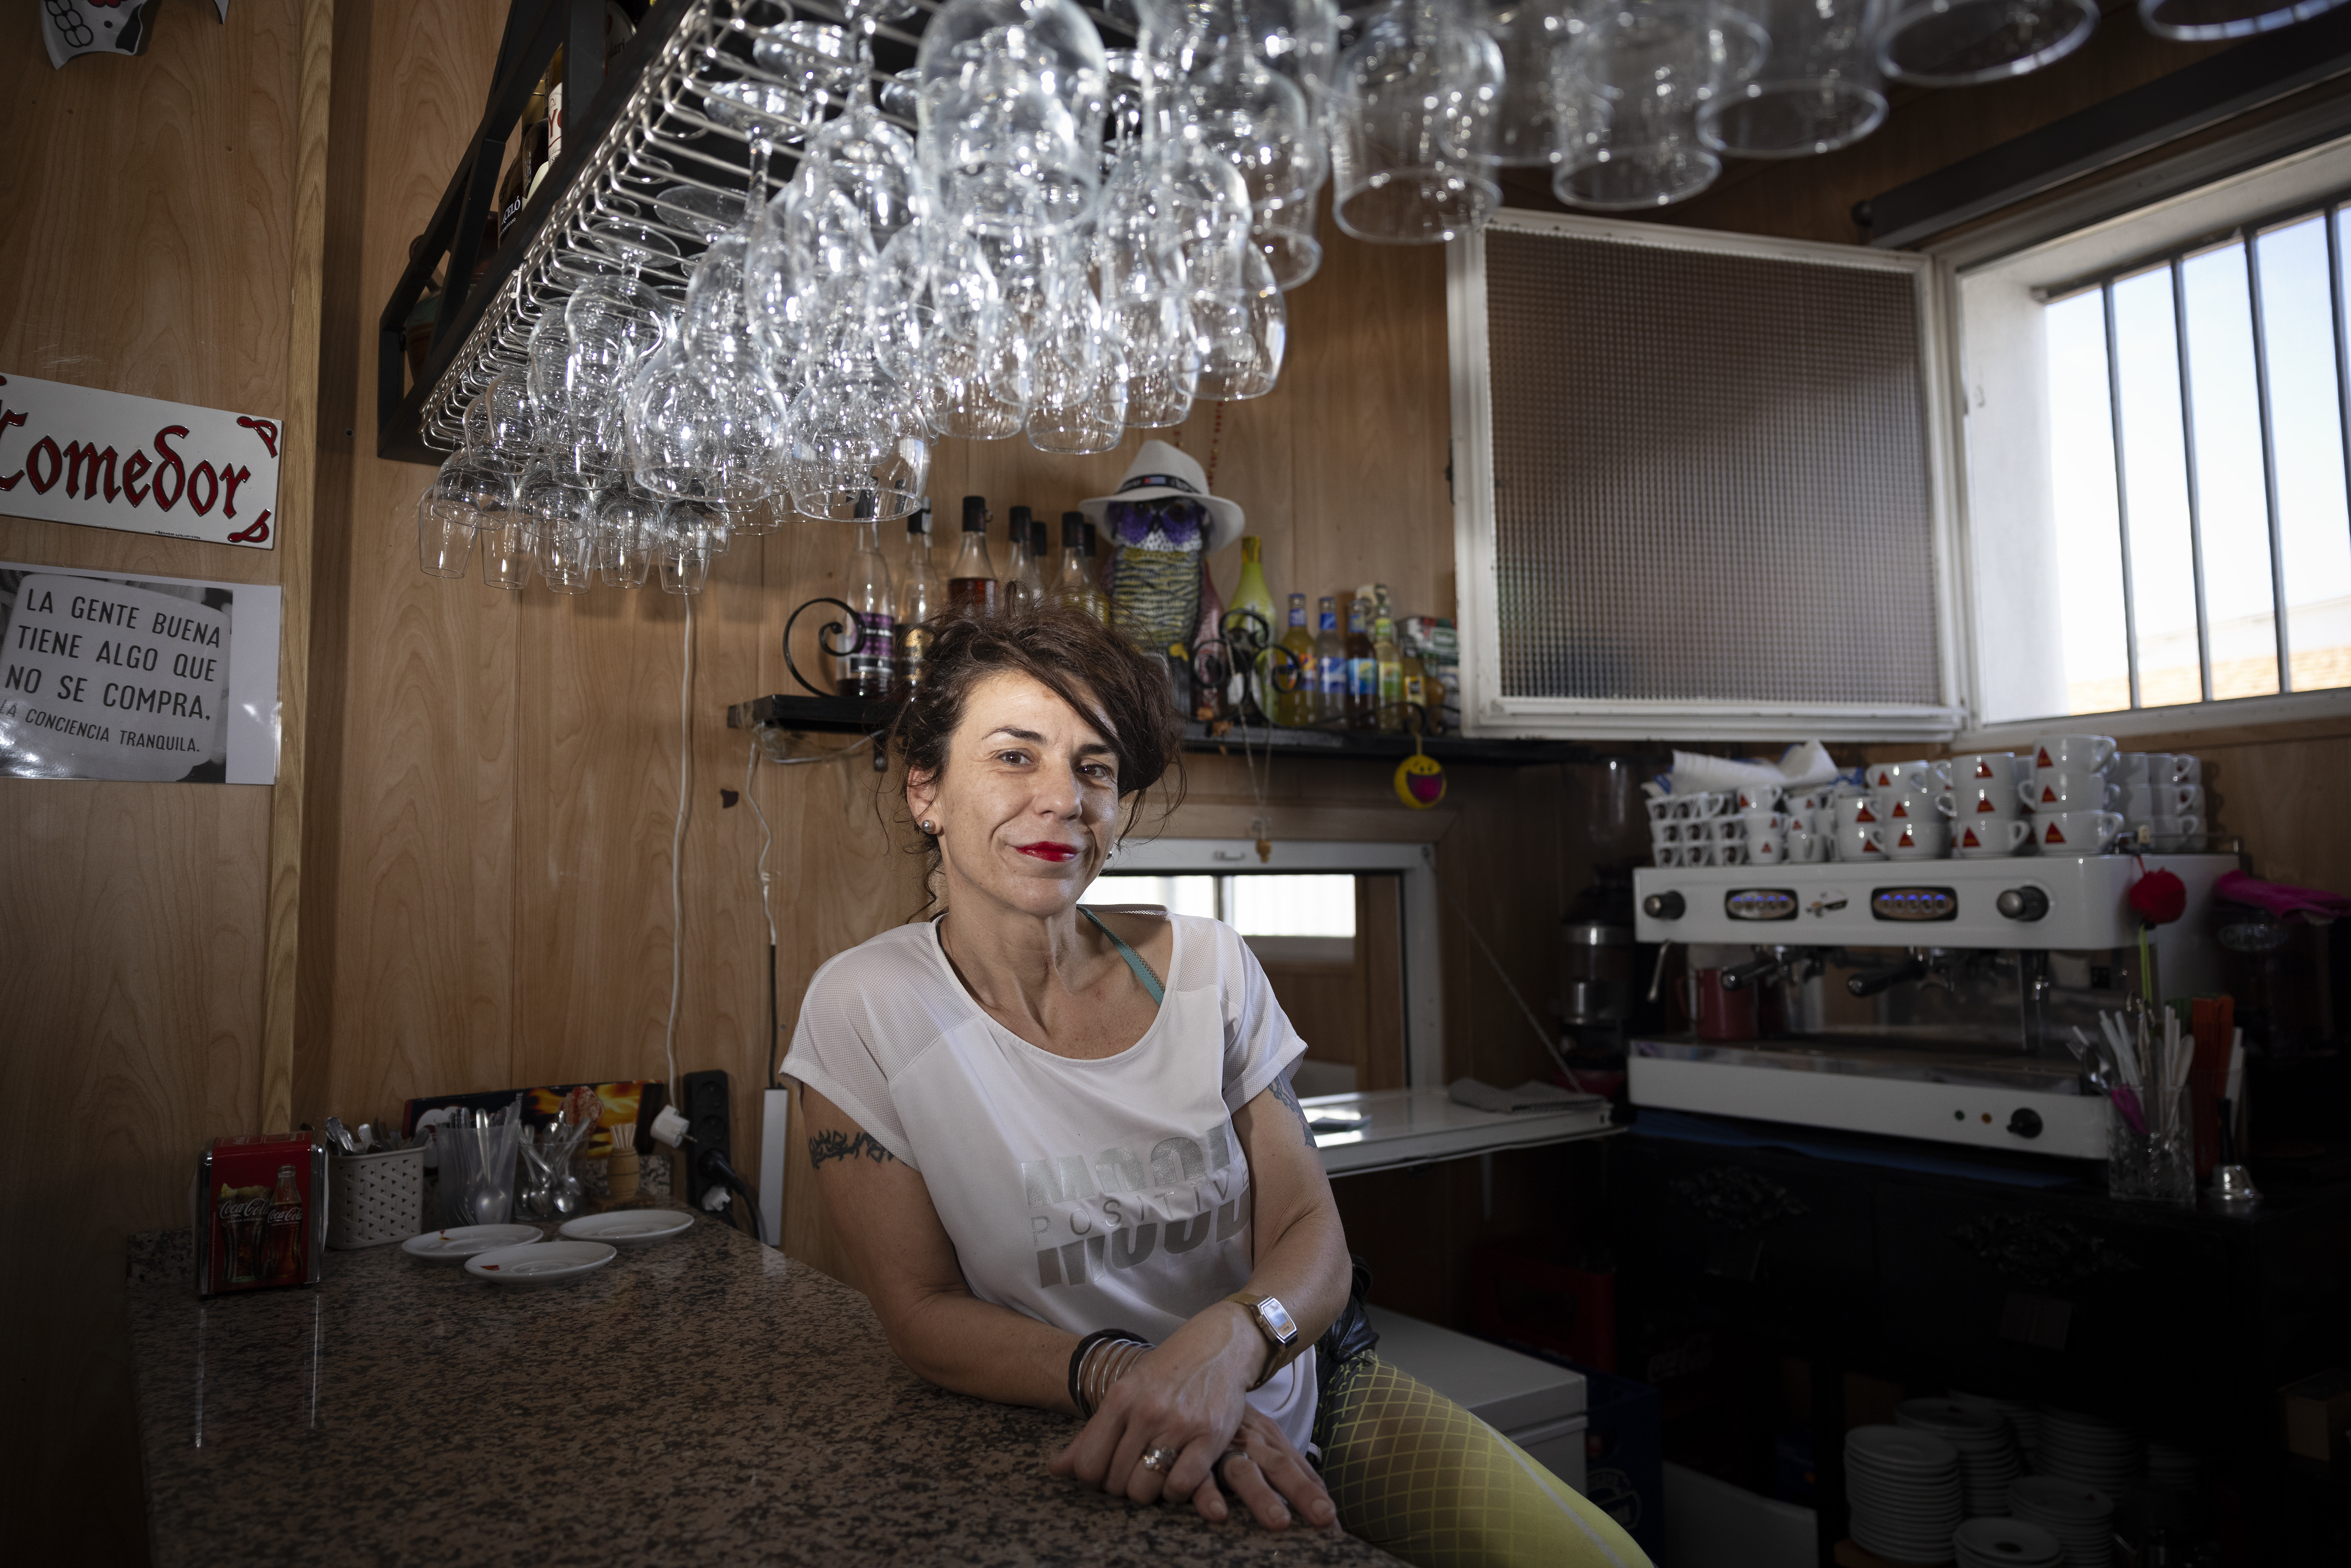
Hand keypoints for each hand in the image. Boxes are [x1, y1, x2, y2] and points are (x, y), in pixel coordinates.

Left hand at [1048, 1304, 1255, 1507]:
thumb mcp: (1126, 1392)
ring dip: (1149, 1492)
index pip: (1087, 1464)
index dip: (1094, 1479)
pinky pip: (1180, 1486)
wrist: (1219, 1345)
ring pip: (1144, 1489)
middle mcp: (1145, 1411)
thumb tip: (1055, 1470)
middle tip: (1136, 1472)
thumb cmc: (1168, 1372)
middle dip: (1122, 1486)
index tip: (1108, 1472)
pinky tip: (1179, 1475)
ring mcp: (1178, 1424)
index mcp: (1119, 1398)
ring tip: (1157, 1475)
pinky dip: (1176, 1492)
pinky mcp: (1210, 1436)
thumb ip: (1091, 1434)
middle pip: (1115, 1481)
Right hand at [1187, 1403, 1336, 1532]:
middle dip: (1301, 1492)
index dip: (1315, 1494)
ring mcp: (1223, 1450)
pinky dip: (1208, 1496)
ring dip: (1262, 1496)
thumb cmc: (1236, 1425)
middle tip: (1323, 1516)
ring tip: (1278, 1521)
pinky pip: (1199, 1478)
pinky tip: (1217, 1514)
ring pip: (1244, 1472)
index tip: (1333, 1520)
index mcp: (1271, 1442)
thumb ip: (1296, 1473)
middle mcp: (1252, 1445)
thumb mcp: (1267, 1440)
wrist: (1198, 1384)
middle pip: (1279, 1467)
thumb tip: (1329, 1510)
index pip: (1298, 1469)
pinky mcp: (1194, 1458)